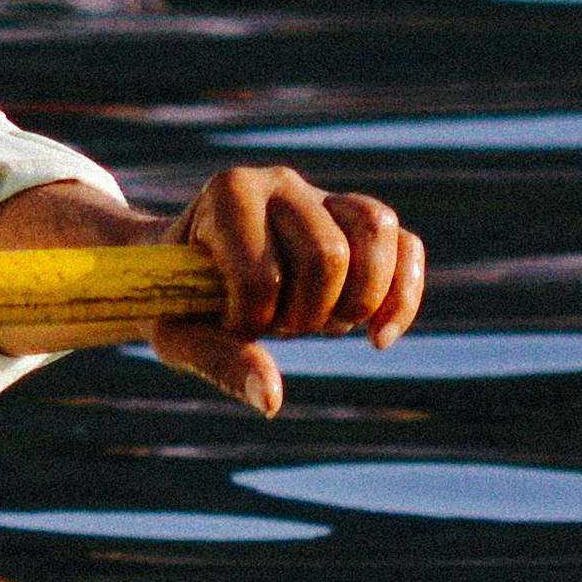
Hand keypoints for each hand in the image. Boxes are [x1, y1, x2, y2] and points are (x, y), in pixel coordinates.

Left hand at [0, 166, 423, 416]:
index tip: (229, 323)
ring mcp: (323, 195)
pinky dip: (402, 297)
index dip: (251, 318)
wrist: (180, 273)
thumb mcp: (178, 333)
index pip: (263, 273)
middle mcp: (278, 181)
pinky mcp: (357, 221)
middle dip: (306, 314)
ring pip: (376, 231)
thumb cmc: (175, 302)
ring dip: (356, 300)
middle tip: (274, 326)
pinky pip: (406, 246)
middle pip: (329, 255)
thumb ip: (219, 360)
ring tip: (319, 324)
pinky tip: (378, 339)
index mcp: (227, 193)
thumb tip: (272, 399)